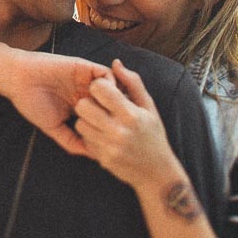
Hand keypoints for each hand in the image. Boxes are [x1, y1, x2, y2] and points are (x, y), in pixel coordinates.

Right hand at [0, 49, 112, 156]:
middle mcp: (86, 93)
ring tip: (112, 113)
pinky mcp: (85, 68)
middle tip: (121, 127)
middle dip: (119, 114)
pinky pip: (106, 76)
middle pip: (113, 103)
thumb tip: (93, 156)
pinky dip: (109, 85)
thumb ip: (71, 141)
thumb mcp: (53, 127)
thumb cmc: (32, 103)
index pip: (104, 117)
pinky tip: (102, 98)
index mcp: (80, 107)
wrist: (20, 79)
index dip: (112, 127)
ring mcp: (86, 80)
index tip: (117, 141)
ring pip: (113, 89)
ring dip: (116, 99)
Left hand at [71, 62, 183, 191]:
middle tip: (98, 107)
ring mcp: (109, 147)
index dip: (99, 87)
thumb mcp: (149, 107)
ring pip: (80, 124)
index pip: (99, 89)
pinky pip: (84, 141)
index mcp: (131, 115)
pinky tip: (102, 137)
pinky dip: (90, 136)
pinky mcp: (102, 159)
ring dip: (87, 120)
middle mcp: (118, 131)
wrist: (157, 173)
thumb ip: (132, 83)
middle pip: (83, 106)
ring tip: (100, 122)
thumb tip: (115, 63)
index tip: (105, 92)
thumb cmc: (153, 136)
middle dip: (88, 103)